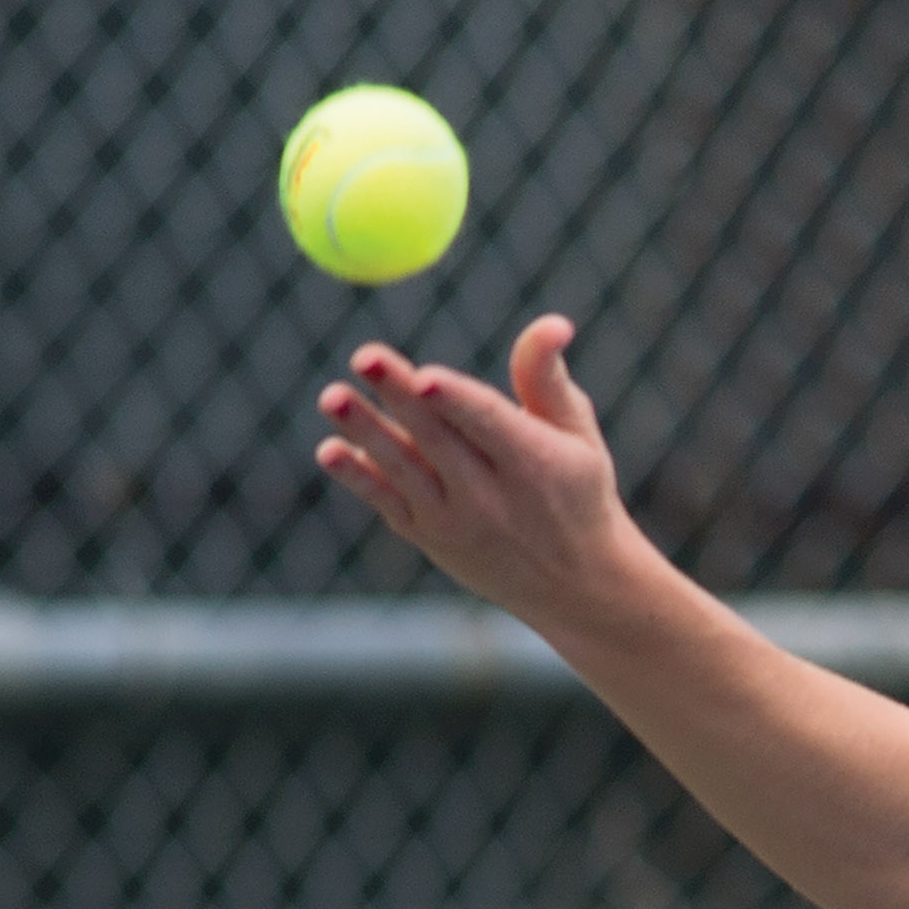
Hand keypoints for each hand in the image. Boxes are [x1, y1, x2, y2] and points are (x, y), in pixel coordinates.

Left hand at [314, 313, 662, 620]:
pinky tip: (331, 450)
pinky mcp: (430, 538)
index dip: (457, 402)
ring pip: (405, 470)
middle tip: (363, 356)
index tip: (426, 377)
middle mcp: (493, 498)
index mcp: (535, 465)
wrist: (573, 586)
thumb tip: (552, 323)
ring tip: (332, 396)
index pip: (490, 426)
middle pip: (438, 439)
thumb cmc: (577, 492)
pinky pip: (390, 504)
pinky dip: (360, 478)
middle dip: (399, 398)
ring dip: (365, 433)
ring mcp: (456, 522)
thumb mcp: (577, 436)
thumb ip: (548, 379)